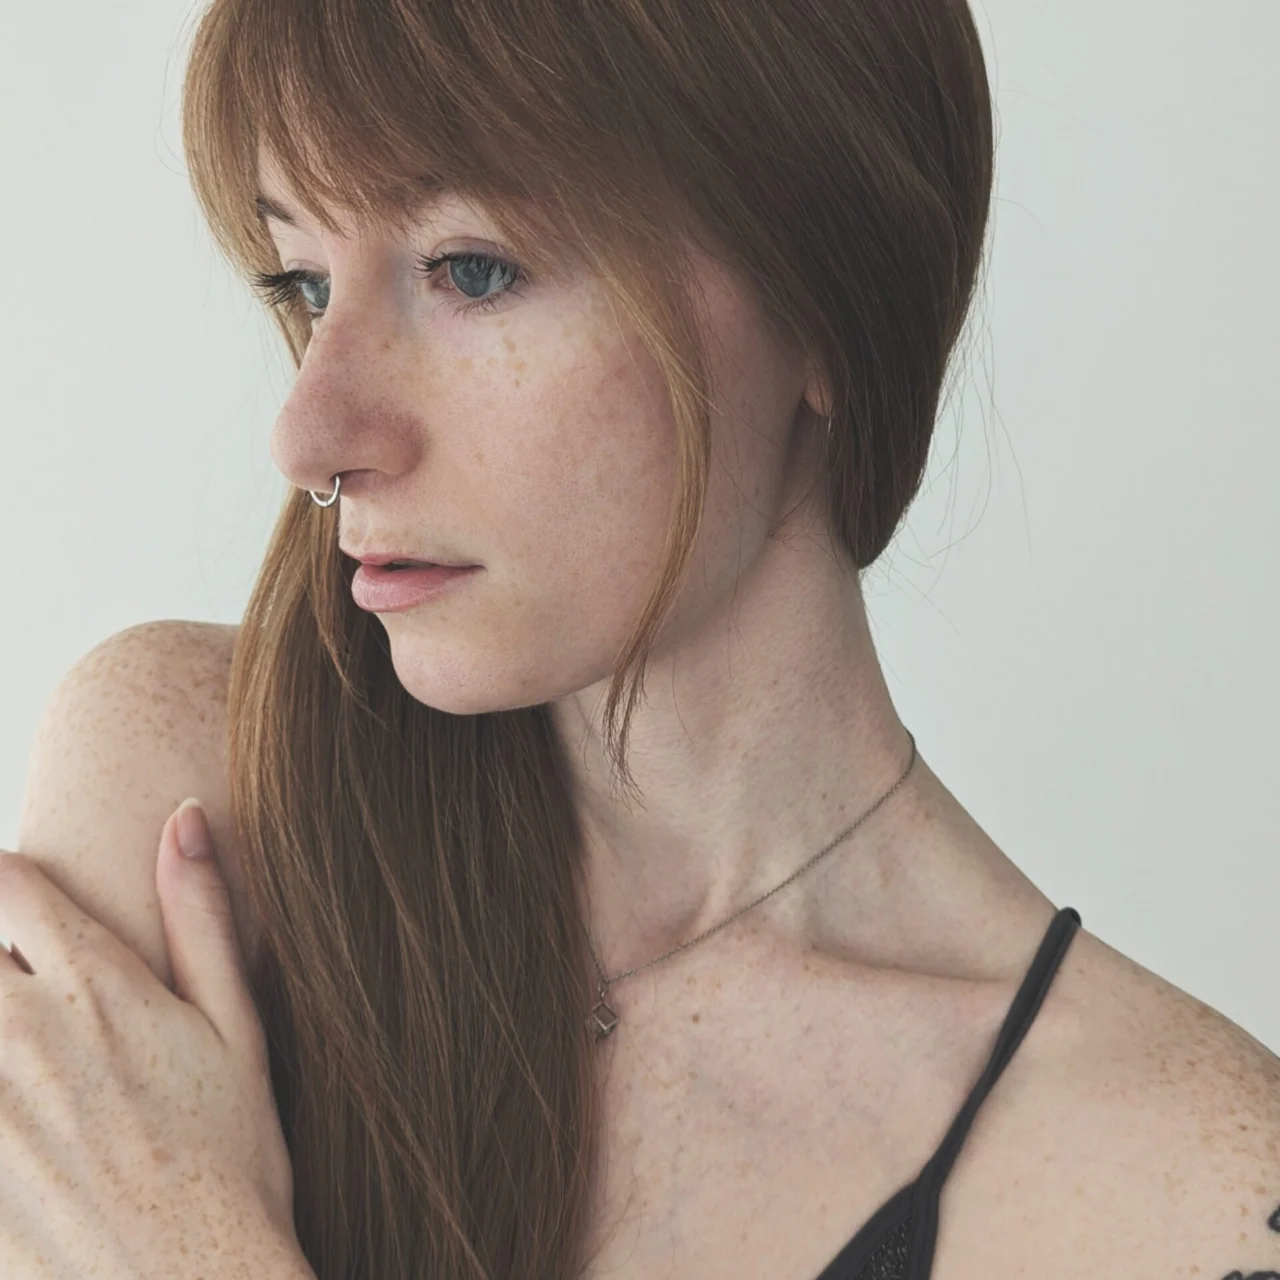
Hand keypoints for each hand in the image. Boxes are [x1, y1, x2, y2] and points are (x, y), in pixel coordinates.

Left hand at [0, 800, 312, 1279]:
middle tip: (34, 1003)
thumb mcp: (236, 1026)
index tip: (21, 904)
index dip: (8, 882)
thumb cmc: (229, 1157)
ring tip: (33, 1066)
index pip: (8, 883)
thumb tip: (184, 817)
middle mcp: (19, 1032)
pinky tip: (21, 1120)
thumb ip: (201, 915)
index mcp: (93, 985)